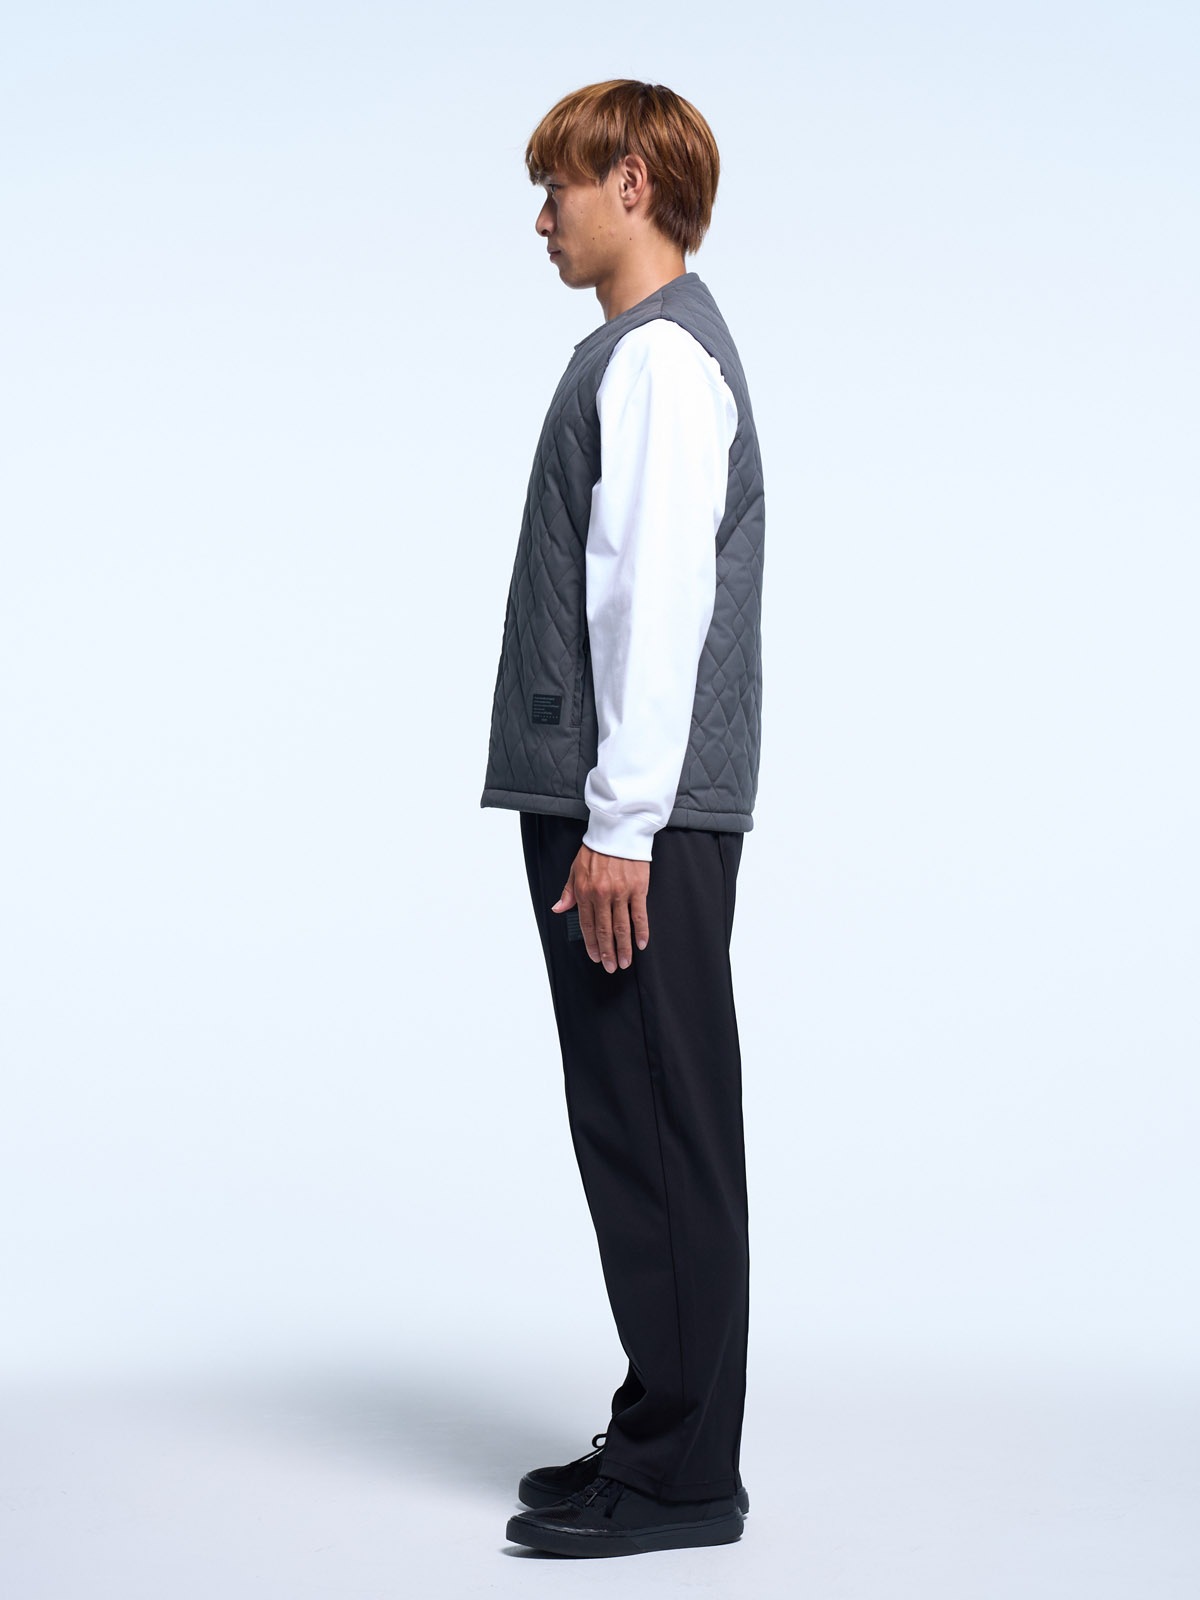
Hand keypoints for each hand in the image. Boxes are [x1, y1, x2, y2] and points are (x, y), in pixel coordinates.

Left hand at [552, 844, 649, 972]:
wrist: (618, 831)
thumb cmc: (596, 849)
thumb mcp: (575, 869)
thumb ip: (568, 892)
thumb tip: (558, 909)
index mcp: (584, 891)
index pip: (587, 925)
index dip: (591, 944)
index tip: (595, 957)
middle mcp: (601, 895)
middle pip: (604, 931)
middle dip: (607, 953)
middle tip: (610, 967)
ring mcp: (621, 893)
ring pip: (622, 927)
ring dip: (623, 948)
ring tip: (624, 962)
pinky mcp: (638, 888)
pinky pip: (640, 915)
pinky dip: (641, 931)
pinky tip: (641, 944)